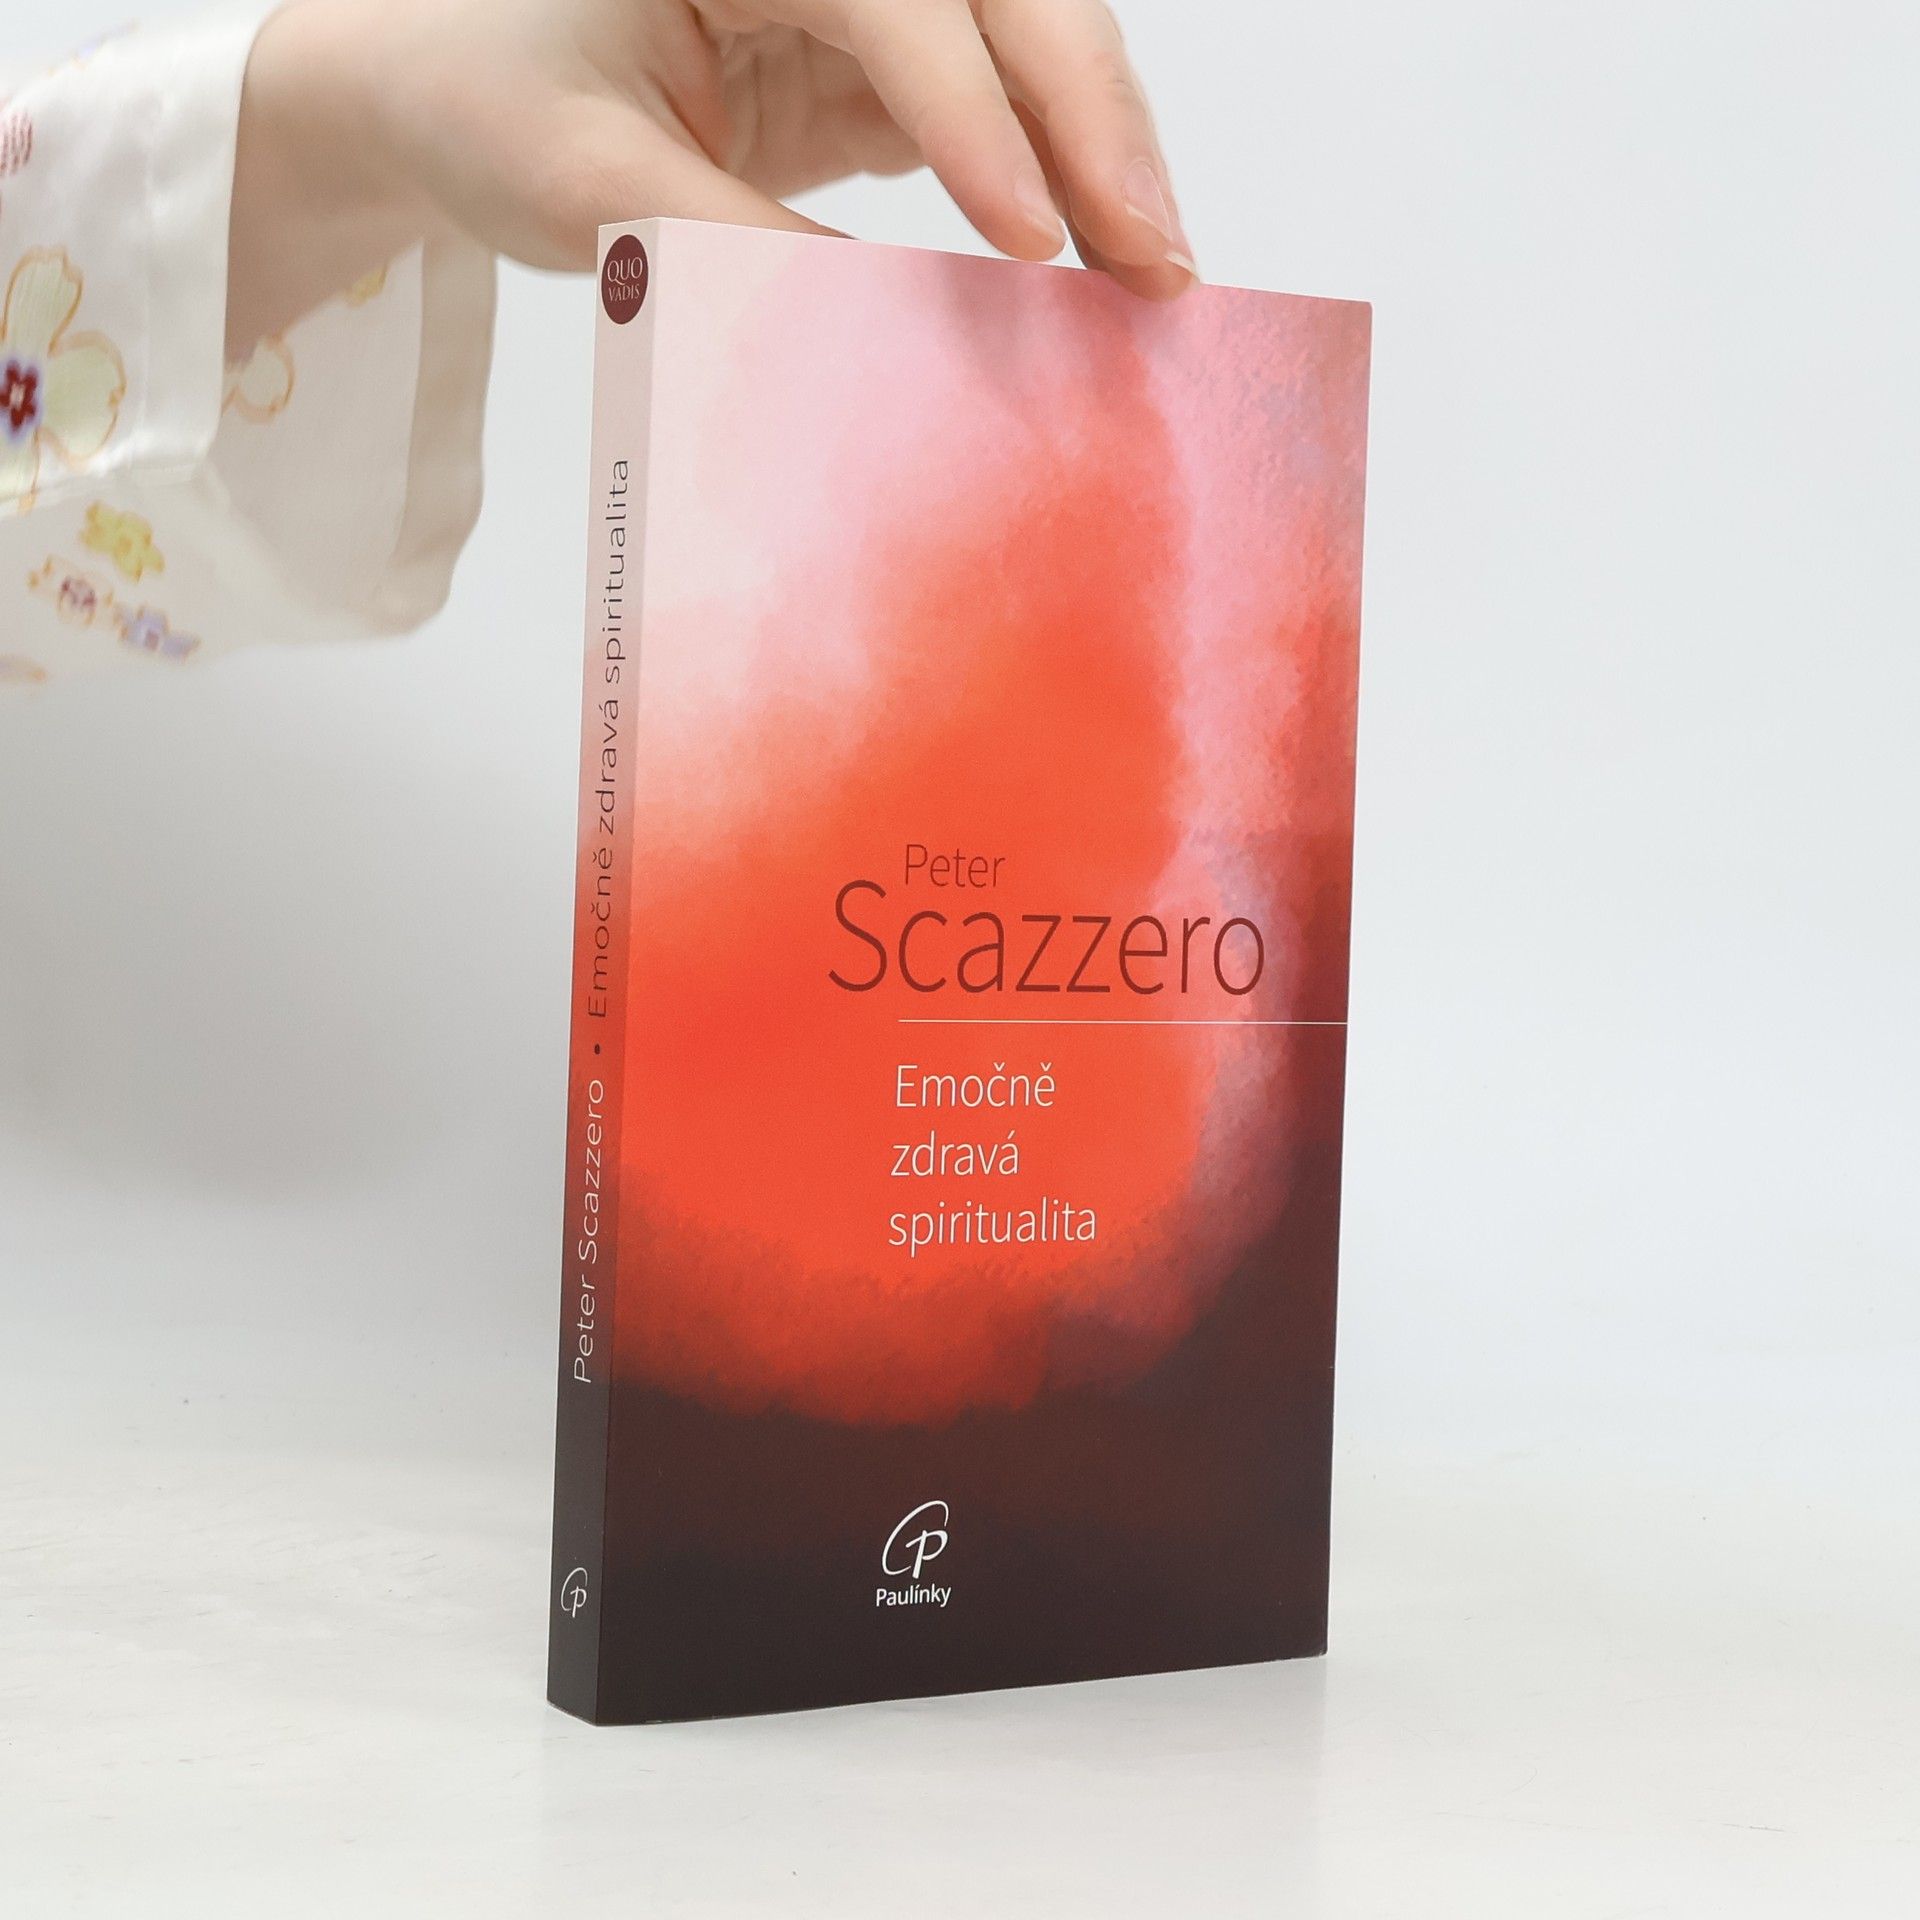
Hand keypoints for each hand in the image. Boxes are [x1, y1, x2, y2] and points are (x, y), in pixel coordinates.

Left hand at [228, 0, 1197, 353]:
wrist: (450, 89)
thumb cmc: (492, 100)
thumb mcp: (589, 184)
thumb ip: (734, 245)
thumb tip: (889, 330)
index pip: (899, 3)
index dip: (975, 119)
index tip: (1033, 242)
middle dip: (1091, 120)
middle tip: (1154, 258)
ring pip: (1028, 42)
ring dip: (1099, 149)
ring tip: (1155, 270)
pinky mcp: (880, 63)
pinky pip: (996, 107)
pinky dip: (1055, 180)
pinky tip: (1092, 259)